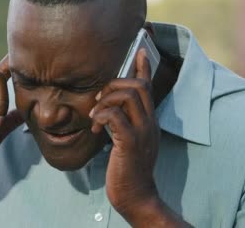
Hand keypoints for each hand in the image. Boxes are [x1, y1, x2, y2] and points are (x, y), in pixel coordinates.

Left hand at [90, 48, 160, 218]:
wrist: (135, 196)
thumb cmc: (126, 168)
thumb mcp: (127, 140)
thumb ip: (122, 122)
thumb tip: (107, 109)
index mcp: (149, 120)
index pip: (148, 86)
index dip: (143, 66)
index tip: (140, 48)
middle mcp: (149, 122)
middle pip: (138, 85)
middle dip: (114, 85)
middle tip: (99, 101)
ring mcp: (142, 132)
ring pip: (128, 96)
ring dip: (105, 101)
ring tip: (95, 117)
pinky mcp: (130, 143)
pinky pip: (115, 116)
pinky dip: (101, 117)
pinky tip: (94, 129)